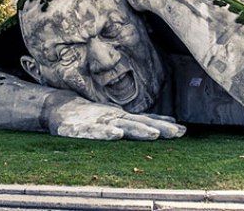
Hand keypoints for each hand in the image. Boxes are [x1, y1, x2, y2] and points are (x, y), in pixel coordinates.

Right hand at [48, 97, 185, 140]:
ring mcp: (100, 122)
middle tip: (177, 133)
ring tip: (153, 134)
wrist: (61, 109)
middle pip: (140, 123)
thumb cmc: (91, 115)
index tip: (182, 130)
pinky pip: (96, 131)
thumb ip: (139, 121)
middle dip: (159, 128)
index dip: (163, 126)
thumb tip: (165, 123)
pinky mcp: (83, 128)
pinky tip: (117, 134)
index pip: (147, 121)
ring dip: (139, 130)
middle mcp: (115, 118)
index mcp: (123, 118)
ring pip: (122, 126)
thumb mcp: (117, 118)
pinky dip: (107, 133)